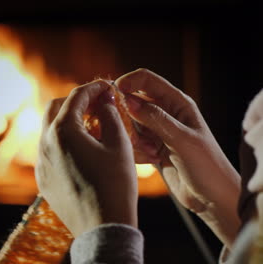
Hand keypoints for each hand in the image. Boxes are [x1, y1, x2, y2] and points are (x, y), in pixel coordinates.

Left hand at [35, 80, 137, 236]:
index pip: (75, 97)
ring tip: (92, 128)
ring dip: (67, 122)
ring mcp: (40, 162)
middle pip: (54, 108)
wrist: (102, 227)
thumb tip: (104, 101)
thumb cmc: (114, 185)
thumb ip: (110, 116)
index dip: (93, 88)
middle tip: (96, 105)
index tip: (107, 87)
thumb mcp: (119, 145)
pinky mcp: (42, 178)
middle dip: (75, 101)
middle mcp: (45, 144)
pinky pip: (48, 151)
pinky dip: (62, 143)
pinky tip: (81, 151)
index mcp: (63, 131)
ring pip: (49, 130)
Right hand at [116, 68, 240, 247]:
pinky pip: (132, 142)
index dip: (128, 82)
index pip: (146, 80)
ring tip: (149, 151)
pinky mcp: (151, 148)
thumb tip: (127, 100)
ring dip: (132, 137)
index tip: (112, 93)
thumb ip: (154, 118)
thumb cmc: (206, 165)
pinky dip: (134, 150)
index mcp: (177, 103)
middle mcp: (166, 114)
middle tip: (133, 134)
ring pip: (130, 124)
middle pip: (133, 101)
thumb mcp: (180, 139)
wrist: (212, 197)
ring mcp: (157, 131)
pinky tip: (150, 160)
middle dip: (126, 115)